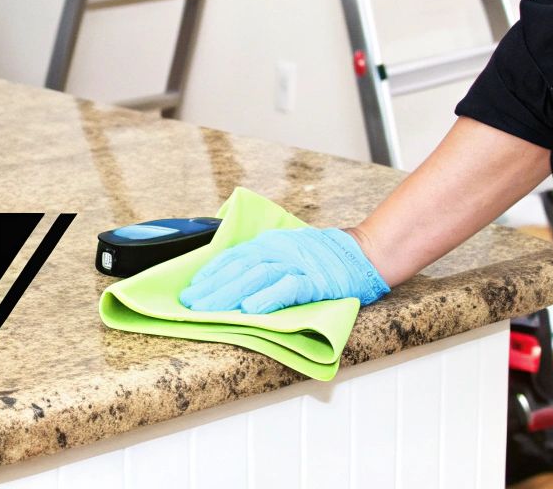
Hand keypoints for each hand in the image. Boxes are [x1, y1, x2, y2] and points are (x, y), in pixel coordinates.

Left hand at [178, 227, 389, 313]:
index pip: (233, 257)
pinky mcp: (315, 280)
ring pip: (257, 276)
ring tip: (210, 309)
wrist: (361, 253)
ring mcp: (298, 264)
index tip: (192, 289)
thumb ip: (262, 260)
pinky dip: (268, 297)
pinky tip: (250, 309)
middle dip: (213, 288)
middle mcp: (280, 250)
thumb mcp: (287, 249)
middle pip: (240, 268)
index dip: (210, 273)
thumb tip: (230, 278)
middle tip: (192, 305)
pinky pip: (288, 287)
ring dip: (230, 293)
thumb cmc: (322, 257)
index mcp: (270, 243)